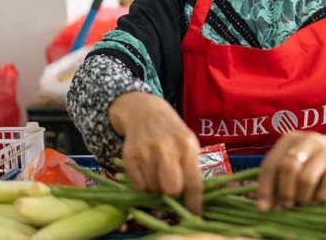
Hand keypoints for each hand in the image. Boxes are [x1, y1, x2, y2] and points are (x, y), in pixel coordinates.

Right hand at [108, 92, 202, 213]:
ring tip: (158, 171)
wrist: (145, 112)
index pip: (193, 181)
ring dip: (157, 187)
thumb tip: (193, 198)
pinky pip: (139, 186)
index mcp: (187, 145)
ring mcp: (146, 152)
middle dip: (173, 193)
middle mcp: (166, 148)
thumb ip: (191, 167)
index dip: (194, 202)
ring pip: (154, 189)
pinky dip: (144, 184)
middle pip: (172, 189)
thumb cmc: (172, 132)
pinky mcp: (129, 157)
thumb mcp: (188, 142)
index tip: (195, 213)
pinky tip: (147, 170)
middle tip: (172, 185)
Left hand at [256, 130, 325, 210]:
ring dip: (303, 197)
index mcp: (290, 139)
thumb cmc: (314, 157)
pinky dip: (319, 198)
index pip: (271, 164)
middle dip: (285, 191)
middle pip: (288, 168)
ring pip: (306, 179)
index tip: (263, 207)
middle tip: (287, 204)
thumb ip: (278, 177)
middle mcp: (307, 141)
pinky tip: (318, 198)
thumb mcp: (295, 159)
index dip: (265, 188)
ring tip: (304, 201)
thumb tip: (264, 205)